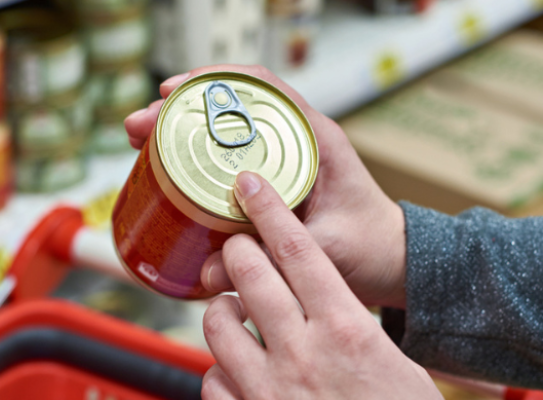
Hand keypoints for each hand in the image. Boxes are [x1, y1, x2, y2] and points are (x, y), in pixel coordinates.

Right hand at [124, 64, 406, 307]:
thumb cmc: (369, 248)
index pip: (259, 88)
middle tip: (139, 127)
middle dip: (178, 111)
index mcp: (315, 139)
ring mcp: (281, 157)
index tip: (172, 93)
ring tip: (142, 144)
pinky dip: (194, 158)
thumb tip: (208, 273)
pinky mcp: (271, 180)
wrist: (390, 261)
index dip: (210, 83)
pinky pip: (227, 158)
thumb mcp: (323, 253)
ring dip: (180, 132)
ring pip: (222, 131)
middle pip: (229, 107)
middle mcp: (295, 139)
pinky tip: (168, 171)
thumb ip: (272, 261)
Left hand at [200, 172, 441, 399]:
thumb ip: (353, 329)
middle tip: (237, 247)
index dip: (268, 207)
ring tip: (234, 313)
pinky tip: (237, 374)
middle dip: (236, 249)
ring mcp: (267, 389)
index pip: (298, 249)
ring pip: (217, 320)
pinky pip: (210, 378)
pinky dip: (219, 370)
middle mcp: (302, 353)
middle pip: (248, 271)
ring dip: (221, 309)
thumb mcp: (396, 368)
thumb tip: (326, 299)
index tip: (249, 184)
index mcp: (347, 331)